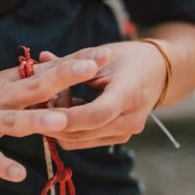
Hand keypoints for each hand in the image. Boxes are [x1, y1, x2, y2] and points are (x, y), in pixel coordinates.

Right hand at [0, 49, 110, 181]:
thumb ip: (27, 87)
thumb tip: (63, 81)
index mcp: (9, 84)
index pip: (47, 70)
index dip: (76, 62)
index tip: (106, 53)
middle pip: (36, 86)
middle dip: (65, 77)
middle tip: (94, 68)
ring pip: (14, 121)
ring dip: (37, 121)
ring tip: (62, 123)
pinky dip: (1, 165)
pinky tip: (18, 175)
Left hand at [39, 40, 166, 149]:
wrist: (158, 72)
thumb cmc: (128, 58)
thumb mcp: (100, 55)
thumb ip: (67, 64)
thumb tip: (36, 64)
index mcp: (129, 93)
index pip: (96, 114)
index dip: (67, 116)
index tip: (41, 110)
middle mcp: (130, 119)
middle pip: (83, 132)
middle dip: (54, 120)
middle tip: (39, 99)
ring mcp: (125, 132)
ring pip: (79, 139)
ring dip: (60, 124)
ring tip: (57, 97)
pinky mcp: (118, 137)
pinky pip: (84, 139)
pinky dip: (70, 126)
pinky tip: (69, 104)